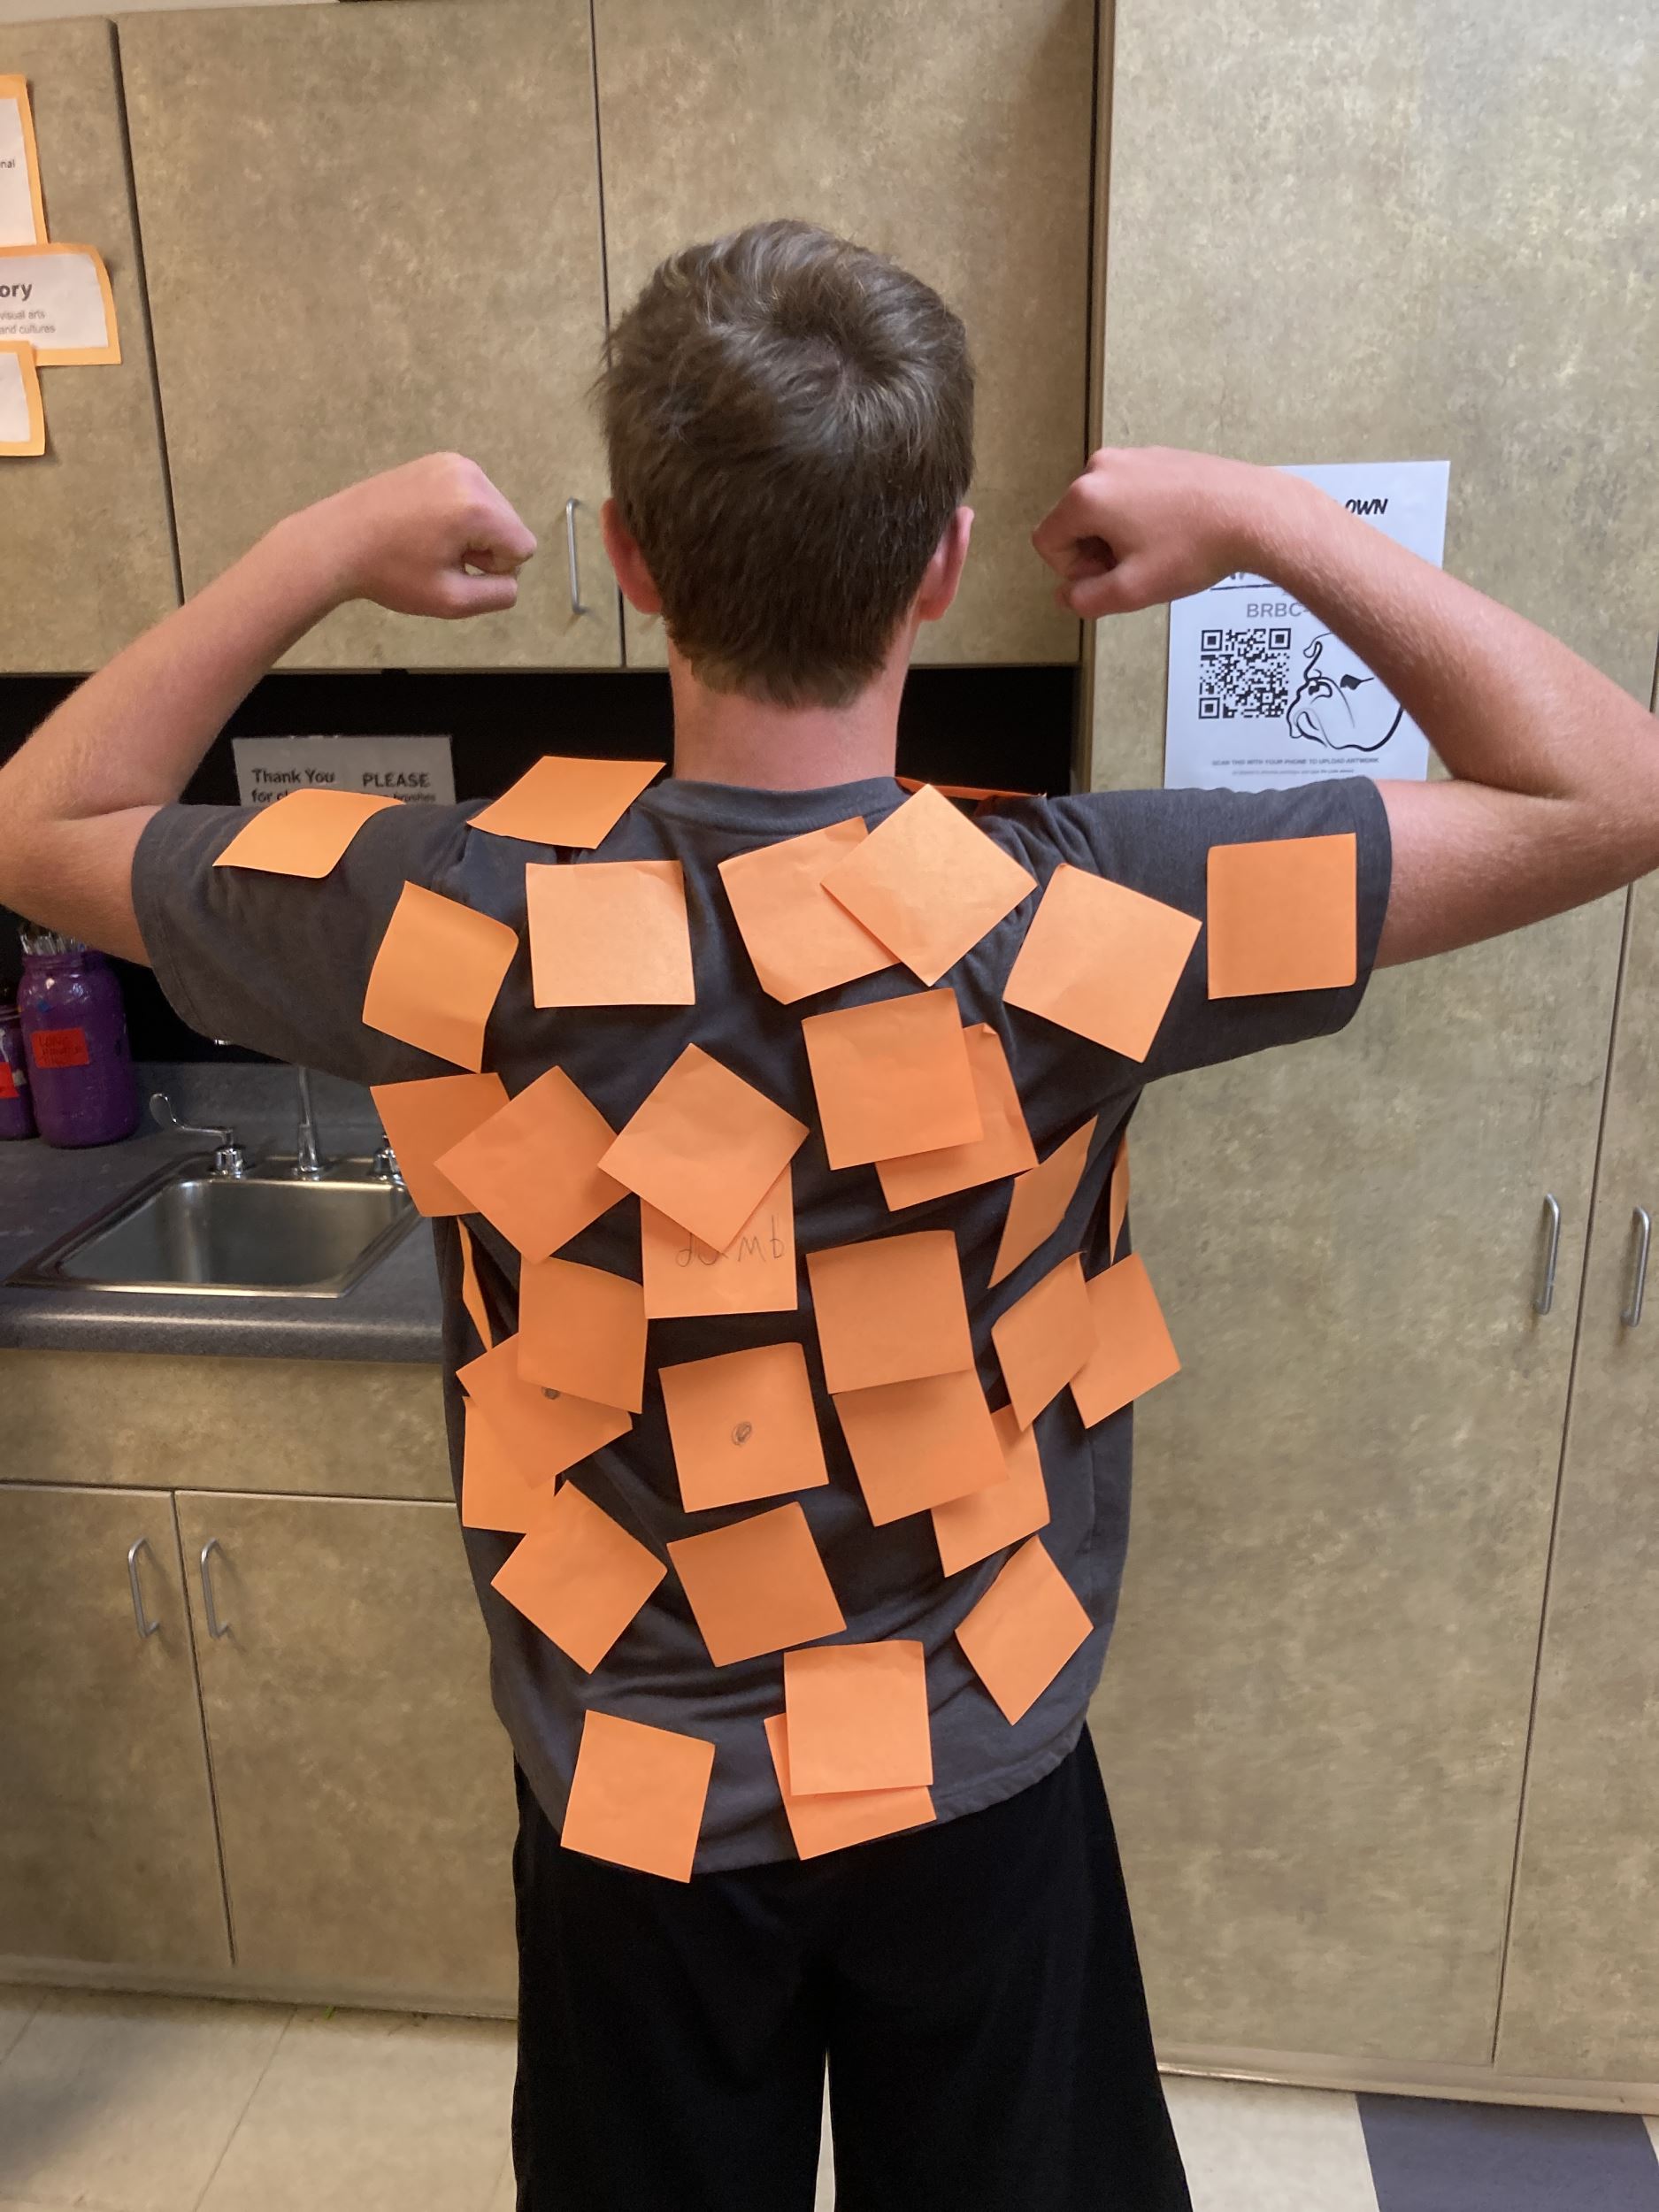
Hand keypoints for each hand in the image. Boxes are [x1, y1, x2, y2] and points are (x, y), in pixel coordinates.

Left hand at [290, 453, 538, 618]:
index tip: (457, 569)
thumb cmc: (391, 574)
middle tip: (440, 556)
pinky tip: (426, 524)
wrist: (336, 540)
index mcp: (476, 507)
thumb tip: (511, 579)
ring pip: (493, 510)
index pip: (523, 546)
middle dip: (486, 547)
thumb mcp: (451, 600)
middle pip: (511, 524)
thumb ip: (498, 595)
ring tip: (431, 541)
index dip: (496, 569)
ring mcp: (453, 463)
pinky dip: (459, 514)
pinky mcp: (438, 461)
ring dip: (473, 532)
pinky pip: (472, 495)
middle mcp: (471, 475)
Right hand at [1031, 446, 1294, 617]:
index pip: (1047, 542)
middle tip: (1137, 568)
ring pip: (1102, 509)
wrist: (1253, 514)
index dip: (1072, 571)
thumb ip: (1084, 600)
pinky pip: (1129, 495)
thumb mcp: (1131, 591)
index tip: (1109, 577)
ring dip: (1118, 537)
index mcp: (1087, 495)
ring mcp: (1132, 457)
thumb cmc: (1197, 547)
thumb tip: (1066, 596)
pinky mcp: (1157, 457)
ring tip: (1158, 551)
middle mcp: (1103, 467)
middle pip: (1073, 522)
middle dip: (1095, 552)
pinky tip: (1173, 533)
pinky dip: (1141, 518)